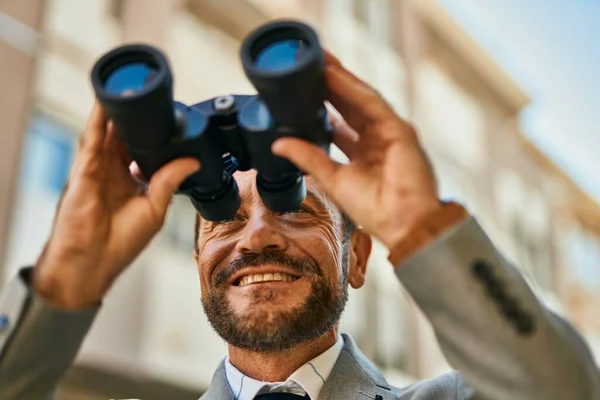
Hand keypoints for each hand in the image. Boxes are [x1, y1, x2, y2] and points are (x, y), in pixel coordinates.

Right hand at [34, 104, 199, 309]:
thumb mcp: (154, 209)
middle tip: (149, 97)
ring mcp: (96, 171)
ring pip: (107, 134)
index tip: (167, 120)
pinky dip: (97, 120)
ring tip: (128, 90)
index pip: (142, 153)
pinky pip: (91, 139)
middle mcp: (112, 174)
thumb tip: (193, 162)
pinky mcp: (83, 171)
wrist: (90, 264)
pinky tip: (105, 102)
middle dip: (135, 121)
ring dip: (116, 114)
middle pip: (125, 140)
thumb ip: (169, 181)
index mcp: (130, 184)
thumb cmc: (119, 245)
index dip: (152, 137)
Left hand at [272, 51, 439, 248]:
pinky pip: (372, 104)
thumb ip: (307, 158)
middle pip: (350, 104)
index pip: (340, 121)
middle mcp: (378, 138)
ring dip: (340, 78)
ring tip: (319, 60)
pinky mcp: (399, 130)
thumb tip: (278, 145)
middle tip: (308, 63)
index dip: (322, 104)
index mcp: (364, 152)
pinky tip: (334, 76)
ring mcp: (390, 132)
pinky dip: (352, 89)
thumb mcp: (332, 178)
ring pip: (361, 98)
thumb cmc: (375, 210)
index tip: (302, 90)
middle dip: (330, 83)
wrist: (403, 225)